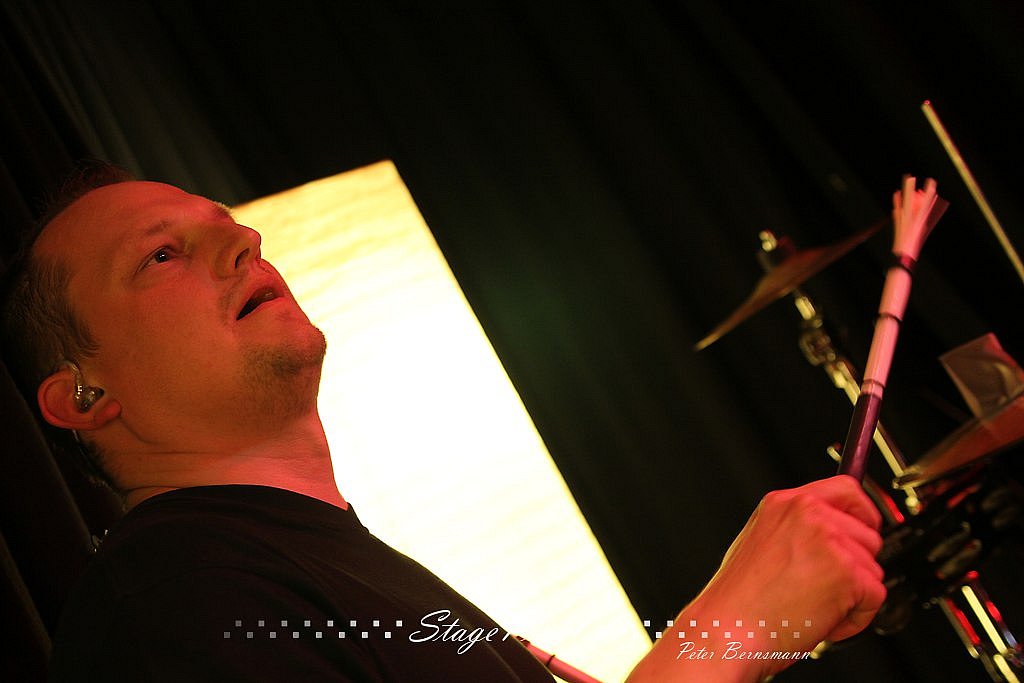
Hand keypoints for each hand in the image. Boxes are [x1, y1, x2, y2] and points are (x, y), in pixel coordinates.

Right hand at [628, 475, 885, 682]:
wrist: (729, 630)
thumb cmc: (738, 600)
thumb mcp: (761, 542)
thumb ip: (797, 529)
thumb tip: (829, 533)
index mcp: (785, 503)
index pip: (847, 489)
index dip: (861, 513)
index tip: (864, 528)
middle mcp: (809, 514)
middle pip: (868, 532)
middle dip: (856, 563)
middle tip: (824, 585)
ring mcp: (830, 541)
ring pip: (873, 567)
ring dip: (854, 593)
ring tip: (814, 605)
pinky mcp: (848, 573)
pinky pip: (875, 596)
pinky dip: (855, 617)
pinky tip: (822, 618)